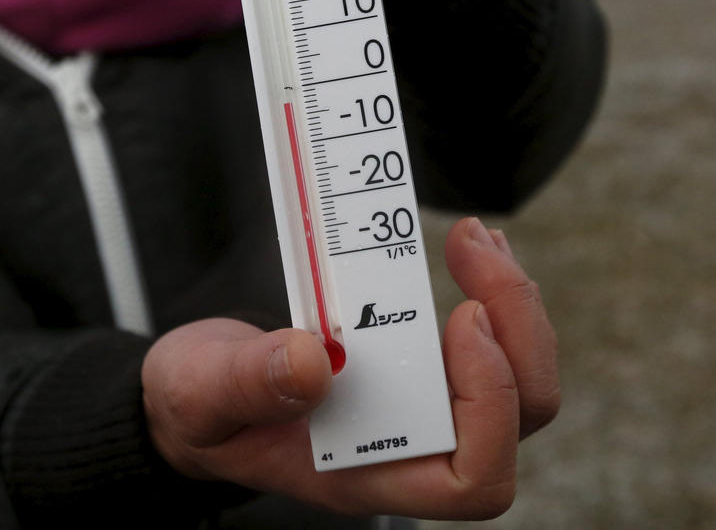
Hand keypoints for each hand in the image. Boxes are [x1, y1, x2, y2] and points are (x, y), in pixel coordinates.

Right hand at [141, 217, 558, 519]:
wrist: (199, 389)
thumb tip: (313, 361)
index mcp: (365, 473)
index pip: (473, 478)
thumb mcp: (198, 392)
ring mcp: (419, 406)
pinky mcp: (418, 366)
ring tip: (471, 236)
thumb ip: (246, 384)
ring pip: (516, 377)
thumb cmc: (201, 406)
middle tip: (471, 251)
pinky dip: (490, 289)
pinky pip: (488, 340)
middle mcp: (409, 447)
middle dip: (516, 327)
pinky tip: (466, 246)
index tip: (462, 319)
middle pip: (517, 415)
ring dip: (510, 301)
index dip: (490, 402)